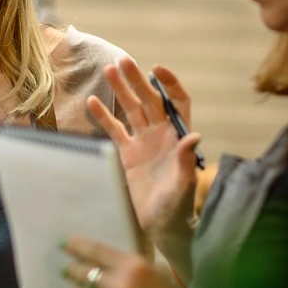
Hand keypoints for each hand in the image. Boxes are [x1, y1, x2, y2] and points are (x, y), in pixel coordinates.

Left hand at [62, 236, 201, 287]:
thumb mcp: (154, 274)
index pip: (97, 251)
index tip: (63, 243)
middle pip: (84, 272)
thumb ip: (129, 268)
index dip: (77, 246)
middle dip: (72, 271)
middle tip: (66, 270)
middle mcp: (122, 285)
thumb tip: (99, 260)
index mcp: (136, 266)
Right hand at [87, 57, 198, 240]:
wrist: (162, 226)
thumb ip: (186, 160)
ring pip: (131, 109)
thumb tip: (194, 136)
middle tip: (122, 61)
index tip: (156, 69)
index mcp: (178, 136)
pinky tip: (92, 101)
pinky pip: (115, 129)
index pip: (177, 102)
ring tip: (109, 69)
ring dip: (121, 90)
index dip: (169, 84)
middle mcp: (161, 134)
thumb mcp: (184, 184)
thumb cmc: (179, 207)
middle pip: (150, 99)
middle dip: (137, 80)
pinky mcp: (127, 154)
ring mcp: (143, 142)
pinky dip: (105, 116)